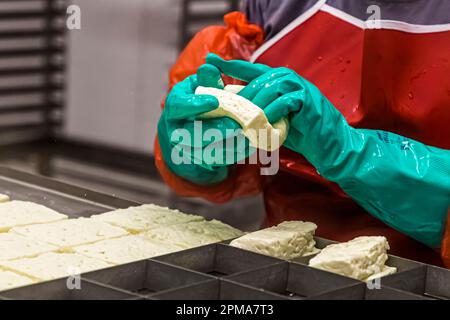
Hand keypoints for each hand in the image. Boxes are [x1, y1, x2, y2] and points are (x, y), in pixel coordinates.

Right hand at [157, 64, 253, 184]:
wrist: (186, 131)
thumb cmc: (196, 101)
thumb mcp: (197, 86)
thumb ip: (206, 80)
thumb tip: (210, 67)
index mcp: (175, 108)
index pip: (179, 106)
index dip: (195, 105)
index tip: (214, 101)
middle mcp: (176, 131)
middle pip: (193, 134)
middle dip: (216, 130)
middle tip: (236, 124)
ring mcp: (189, 149)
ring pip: (208, 151)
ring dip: (230, 144)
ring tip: (248, 134)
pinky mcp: (203, 161)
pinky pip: (220, 159)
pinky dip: (236, 152)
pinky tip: (250, 143)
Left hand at [207, 53, 449, 247]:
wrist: (332, 147)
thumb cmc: (302, 135)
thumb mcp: (274, 122)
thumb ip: (258, 113)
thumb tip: (233, 114)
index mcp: (280, 84)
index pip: (252, 70)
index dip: (231, 65)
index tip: (211, 61)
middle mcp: (290, 81)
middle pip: (259, 78)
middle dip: (242, 94)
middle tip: (229, 110)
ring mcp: (301, 88)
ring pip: (271, 86)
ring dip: (256, 104)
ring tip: (246, 120)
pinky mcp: (309, 100)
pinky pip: (286, 100)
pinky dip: (273, 112)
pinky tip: (264, 123)